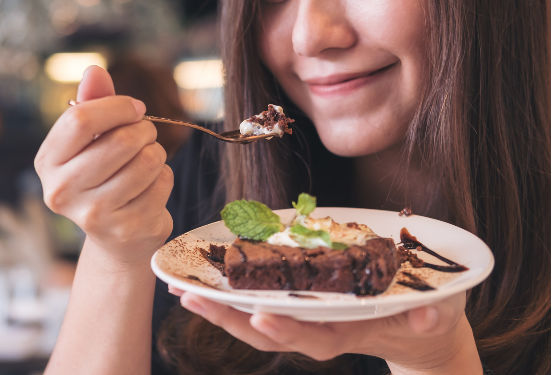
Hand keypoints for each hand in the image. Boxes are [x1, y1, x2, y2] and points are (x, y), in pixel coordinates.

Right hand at [34, 66, 173, 266]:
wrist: (116, 236)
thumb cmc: (103, 175)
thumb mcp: (92, 139)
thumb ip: (92, 102)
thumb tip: (94, 70)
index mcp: (47, 162)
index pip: (80, 120)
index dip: (117, 106)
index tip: (134, 109)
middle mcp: (62, 191)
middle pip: (120, 141)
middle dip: (143, 130)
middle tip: (145, 135)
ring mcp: (94, 214)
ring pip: (146, 161)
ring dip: (156, 153)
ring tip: (147, 160)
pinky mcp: (127, 228)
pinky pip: (162, 183)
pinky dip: (164, 178)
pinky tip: (151, 187)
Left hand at [170, 286, 481, 373]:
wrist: (420, 332)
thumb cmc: (427, 316)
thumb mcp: (437, 313)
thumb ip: (432, 316)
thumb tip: (427, 315)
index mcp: (349, 333)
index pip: (313, 338)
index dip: (287, 330)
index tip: (260, 317)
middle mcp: (320, 330)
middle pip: (270, 330)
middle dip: (230, 318)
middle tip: (192, 300)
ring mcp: (307, 319)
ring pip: (257, 319)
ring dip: (220, 308)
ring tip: (183, 292)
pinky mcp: (300, 306)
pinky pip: (262, 302)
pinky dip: (232, 295)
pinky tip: (205, 282)